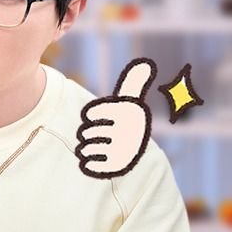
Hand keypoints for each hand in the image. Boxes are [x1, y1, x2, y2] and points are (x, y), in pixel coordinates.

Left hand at [77, 58, 155, 178]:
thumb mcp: (130, 103)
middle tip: (100, 134)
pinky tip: (96, 160)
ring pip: (86, 148)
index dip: (91, 115)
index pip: (90, 113)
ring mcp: (124, 150)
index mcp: (129, 112)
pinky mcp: (117, 167)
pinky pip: (89, 164)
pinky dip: (88, 163)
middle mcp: (129, 131)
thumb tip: (145, 63)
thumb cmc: (126, 122)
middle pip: (86, 132)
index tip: (100, 116)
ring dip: (86, 148)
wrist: (135, 153)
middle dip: (88, 133)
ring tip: (98, 146)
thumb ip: (132, 84)